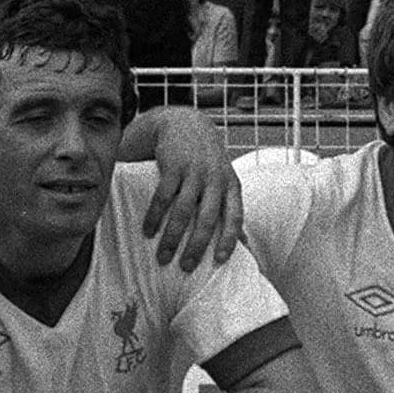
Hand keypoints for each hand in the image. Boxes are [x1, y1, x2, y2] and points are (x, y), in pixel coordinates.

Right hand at [138, 108, 242, 265]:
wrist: (186, 124)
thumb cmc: (208, 162)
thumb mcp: (226, 181)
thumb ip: (232, 210)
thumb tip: (246, 244)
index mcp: (231, 186)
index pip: (235, 216)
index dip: (229, 239)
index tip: (219, 261)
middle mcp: (215, 179)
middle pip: (207, 218)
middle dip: (196, 246)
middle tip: (185, 268)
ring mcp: (194, 172)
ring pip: (183, 211)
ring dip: (172, 237)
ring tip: (162, 257)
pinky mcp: (173, 166)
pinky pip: (163, 196)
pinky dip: (154, 216)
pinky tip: (147, 231)